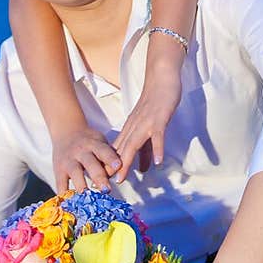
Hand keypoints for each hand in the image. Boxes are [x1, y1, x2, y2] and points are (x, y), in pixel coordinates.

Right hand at [52, 125, 120, 193]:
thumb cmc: (89, 141)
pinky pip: (61, 184)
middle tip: (107, 190)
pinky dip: (65, 195)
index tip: (118, 166)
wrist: (66, 132)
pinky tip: (70, 204)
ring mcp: (68, 161)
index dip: (111, 158)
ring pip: (75, 174)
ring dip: (82, 186)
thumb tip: (121, 172)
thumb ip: (108, 155)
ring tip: (88, 199)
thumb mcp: (99, 141)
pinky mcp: (58, 171)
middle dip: (99, 177)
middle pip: (90, 164)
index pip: (103, 150)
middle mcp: (80, 152)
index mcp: (94, 143)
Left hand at [112, 63, 181, 184]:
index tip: (102, 180)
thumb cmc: (155, 102)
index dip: (109, 165)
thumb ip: (146, 149)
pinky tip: (158, 162)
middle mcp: (135, 127)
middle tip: (105, 185)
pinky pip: (158, 136)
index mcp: (130, 129)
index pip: (117, 150)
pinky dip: (157, 149)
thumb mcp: (148, 128)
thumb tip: (144, 168)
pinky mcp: (159, 119)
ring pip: (134, 144)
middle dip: (113, 168)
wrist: (161, 78)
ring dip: (127, 161)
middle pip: (122, 150)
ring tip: (122, 177)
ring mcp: (146, 123)